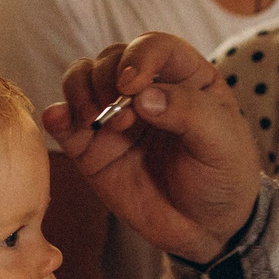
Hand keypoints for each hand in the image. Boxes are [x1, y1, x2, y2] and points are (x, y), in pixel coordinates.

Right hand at [41, 34, 261, 263]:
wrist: (205, 230)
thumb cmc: (222, 178)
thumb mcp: (222, 142)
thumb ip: (189, 112)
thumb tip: (141, 96)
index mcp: (186, 78)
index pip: (155, 47)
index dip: (139, 57)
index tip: (130, 86)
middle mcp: (147, 89)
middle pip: (111, 59)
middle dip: (106, 79)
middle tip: (120, 119)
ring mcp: (116, 116)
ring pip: (83, 79)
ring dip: (79, 90)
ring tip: (91, 120)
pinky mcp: (92, 147)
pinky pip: (65, 122)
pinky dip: (56, 115)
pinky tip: (58, 119)